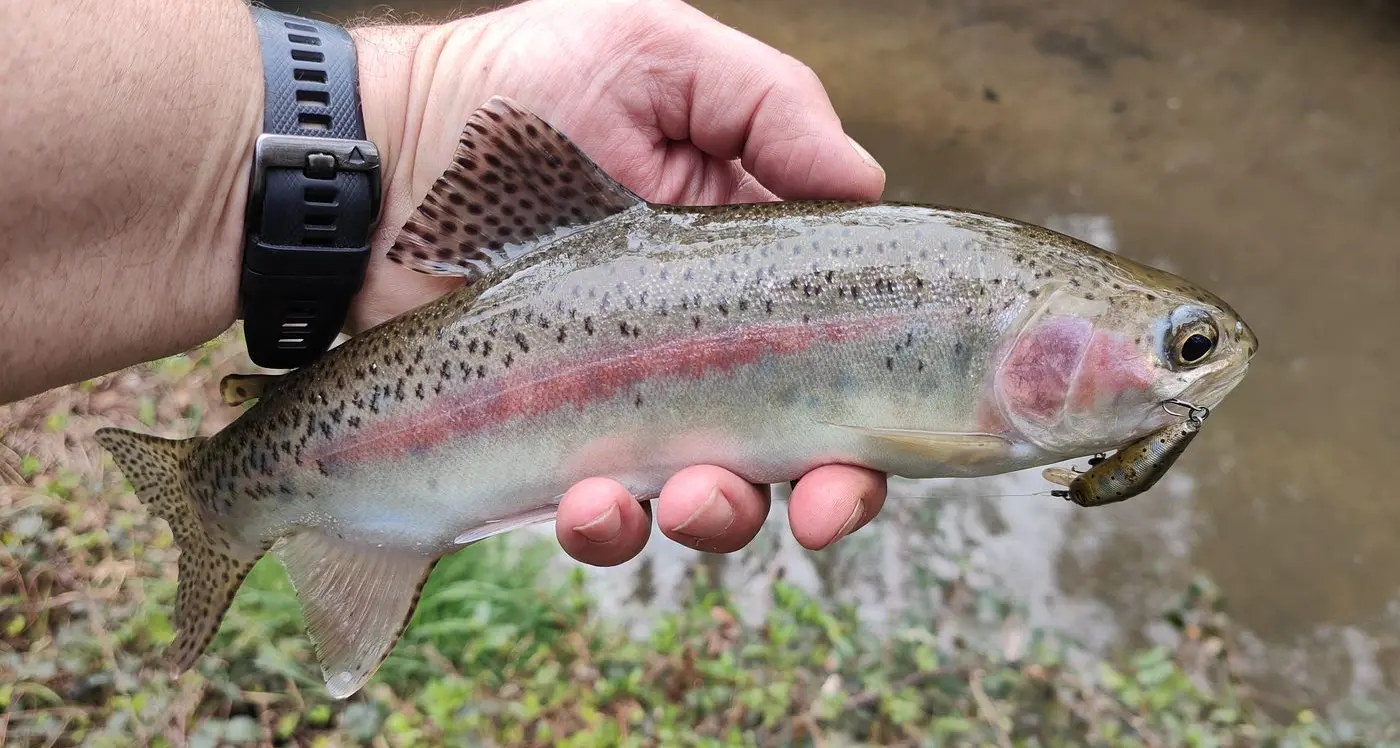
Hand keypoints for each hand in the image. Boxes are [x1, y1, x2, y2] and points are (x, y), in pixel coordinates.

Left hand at [350, 0, 888, 565]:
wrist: (371, 154)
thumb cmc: (514, 89)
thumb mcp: (655, 55)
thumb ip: (770, 104)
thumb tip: (869, 183)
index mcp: (747, 263)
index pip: (842, 348)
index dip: (877, 406)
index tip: (878, 439)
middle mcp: (702, 345)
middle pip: (802, 447)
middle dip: (827, 495)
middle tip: (818, 508)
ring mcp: (627, 403)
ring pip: (709, 497)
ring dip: (718, 516)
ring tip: (685, 499)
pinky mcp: (550, 448)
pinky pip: (599, 515)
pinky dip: (608, 527)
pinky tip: (587, 505)